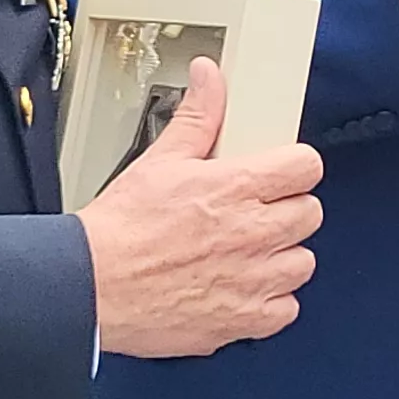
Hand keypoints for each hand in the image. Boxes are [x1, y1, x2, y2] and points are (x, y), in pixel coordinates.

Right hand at [78, 61, 326, 359]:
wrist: (88, 287)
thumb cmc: (119, 230)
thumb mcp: (159, 160)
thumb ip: (197, 117)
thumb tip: (210, 77)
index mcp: (236, 188)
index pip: (306, 166)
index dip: (295, 167)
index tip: (281, 173)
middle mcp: (252, 234)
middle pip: (310, 214)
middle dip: (288, 210)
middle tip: (258, 212)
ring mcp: (251, 280)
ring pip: (302, 263)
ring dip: (282, 257)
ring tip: (250, 252)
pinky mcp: (241, 320)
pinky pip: (285, 312)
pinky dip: (270, 304)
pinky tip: (243, 289)